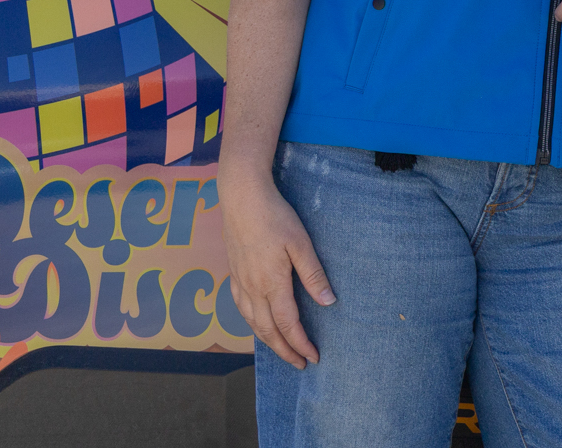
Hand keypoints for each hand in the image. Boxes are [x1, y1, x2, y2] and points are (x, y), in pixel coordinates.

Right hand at [220, 170, 333, 369]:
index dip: (300, 344)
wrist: (242, 198)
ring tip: (282, 350)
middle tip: (300, 364)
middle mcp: (252, 289)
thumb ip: (313, 275)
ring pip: (251, 323)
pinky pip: (241, 308)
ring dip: (267, 341)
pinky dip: (251, 324)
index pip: (287, 325)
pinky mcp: (233, 273)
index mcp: (272, 284)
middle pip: (267, 331)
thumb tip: (328, 303)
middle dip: (285, 351)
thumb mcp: (301, 244)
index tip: (313, 357)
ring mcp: (240, 282)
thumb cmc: (276, 217)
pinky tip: (257, 323)